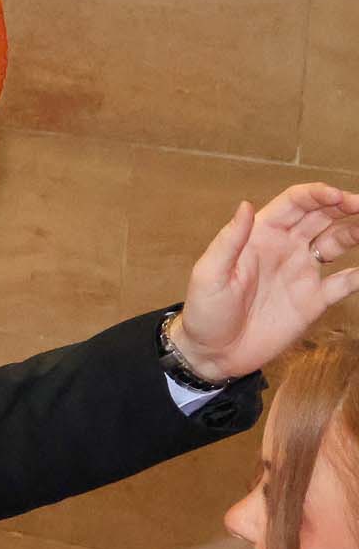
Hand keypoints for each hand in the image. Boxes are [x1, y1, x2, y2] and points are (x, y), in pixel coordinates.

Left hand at [171, 183, 358, 381]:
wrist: (214, 354)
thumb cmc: (205, 311)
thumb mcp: (209, 274)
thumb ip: (229, 240)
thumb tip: (245, 205)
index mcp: (260, 235)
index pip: (294, 203)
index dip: (319, 194)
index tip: (341, 197)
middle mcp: (284, 247)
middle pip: (321, 216)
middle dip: (346, 205)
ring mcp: (301, 272)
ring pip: (338, 242)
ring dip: (356, 231)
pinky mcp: (313, 300)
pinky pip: (345, 282)